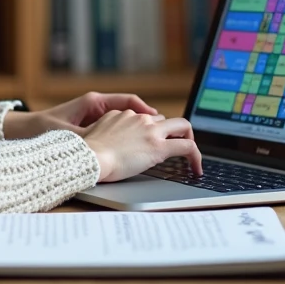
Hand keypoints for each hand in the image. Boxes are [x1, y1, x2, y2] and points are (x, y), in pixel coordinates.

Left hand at [2, 92, 162, 139]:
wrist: (23, 131)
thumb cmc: (42, 128)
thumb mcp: (67, 134)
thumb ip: (87, 137)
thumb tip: (105, 143)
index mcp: (93, 102)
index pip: (128, 100)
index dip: (145, 110)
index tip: (157, 120)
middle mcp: (95, 107)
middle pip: (129, 111)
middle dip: (146, 121)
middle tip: (161, 133)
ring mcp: (93, 117)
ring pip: (123, 121)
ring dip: (136, 130)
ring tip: (151, 142)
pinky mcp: (88, 128)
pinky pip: (113, 131)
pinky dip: (124, 138)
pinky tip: (130, 151)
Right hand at [81, 109, 201, 182]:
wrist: (90, 156)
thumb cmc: (89, 151)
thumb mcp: (96, 132)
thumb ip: (107, 130)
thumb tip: (110, 139)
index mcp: (124, 115)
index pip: (146, 118)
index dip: (153, 130)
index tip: (156, 139)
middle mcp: (140, 118)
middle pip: (166, 119)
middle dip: (175, 131)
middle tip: (178, 146)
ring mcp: (151, 131)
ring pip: (182, 126)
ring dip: (187, 140)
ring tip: (190, 159)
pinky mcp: (159, 147)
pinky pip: (187, 146)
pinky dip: (196, 156)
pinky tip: (196, 169)